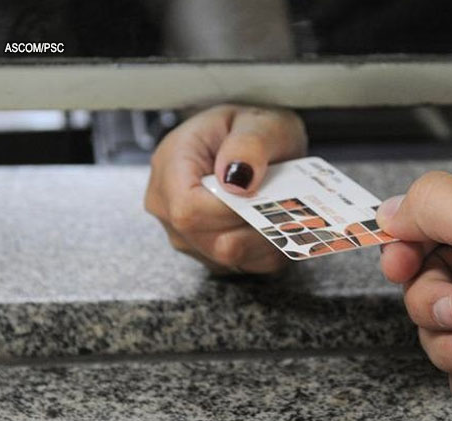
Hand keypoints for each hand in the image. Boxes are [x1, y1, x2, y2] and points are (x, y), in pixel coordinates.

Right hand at [145, 104, 306, 272]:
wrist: (256, 138)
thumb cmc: (253, 127)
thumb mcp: (259, 122)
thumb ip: (249, 145)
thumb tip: (238, 180)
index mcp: (170, 165)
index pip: (189, 210)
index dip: (232, 211)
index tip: (264, 194)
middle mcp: (168, 206)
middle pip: (210, 241)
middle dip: (255, 226)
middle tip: (283, 200)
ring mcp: (185, 234)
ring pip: (230, 259)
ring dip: (266, 238)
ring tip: (280, 207)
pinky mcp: (208, 252)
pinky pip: (244, 266)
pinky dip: (267, 249)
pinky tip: (275, 222)